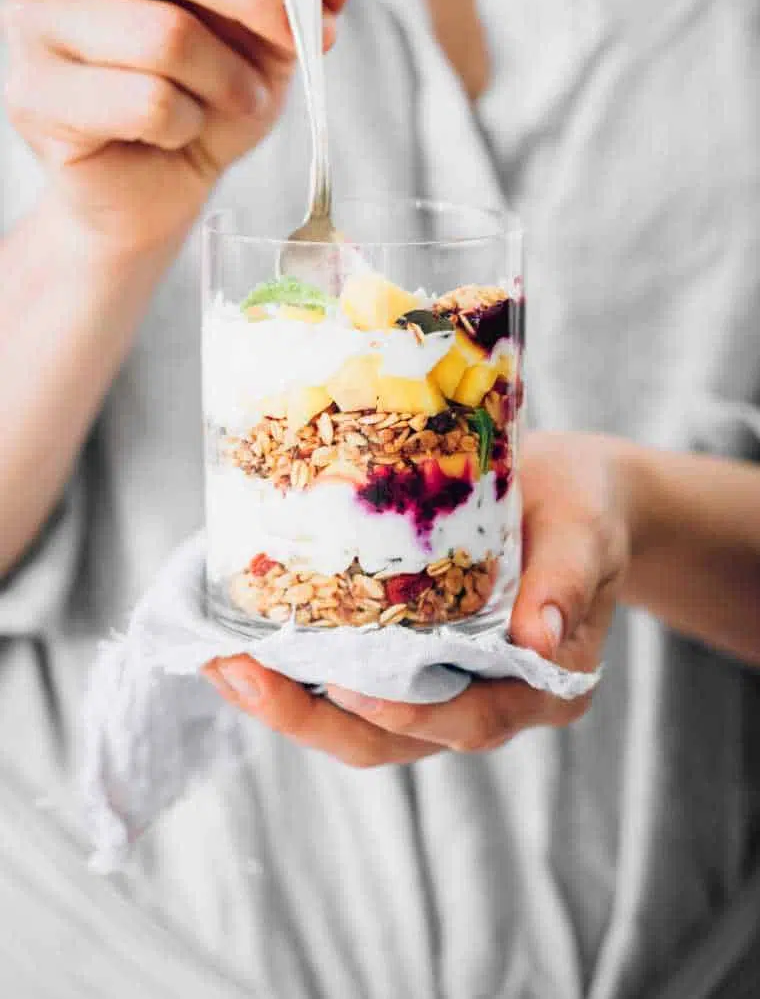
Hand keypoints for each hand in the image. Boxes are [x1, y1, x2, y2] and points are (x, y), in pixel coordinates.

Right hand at [1, 0, 352, 257]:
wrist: (148, 193)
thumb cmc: (199, 102)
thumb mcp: (264, 42)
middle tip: (304, 39)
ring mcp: (34, 23)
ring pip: (165, 35)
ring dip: (228, 79)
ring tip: (239, 101)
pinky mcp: (35, 96)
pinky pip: (144, 102)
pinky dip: (187, 123)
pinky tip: (183, 132)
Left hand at [203, 432, 630, 766]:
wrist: (573, 494)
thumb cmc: (583, 507)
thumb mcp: (588, 527)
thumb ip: (570, 576)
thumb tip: (544, 634)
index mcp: (545, 685)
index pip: (472, 717)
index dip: (408, 711)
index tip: (345, 685)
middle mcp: (490, 700)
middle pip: (394, 738)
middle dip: (311, 718)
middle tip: (239, 672)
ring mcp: (444, 686)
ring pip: (359, 724)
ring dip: (288, 703)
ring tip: (221, 661)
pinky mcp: (411, 660)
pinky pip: (350, 686)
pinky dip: (298, 675)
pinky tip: (245, 644)